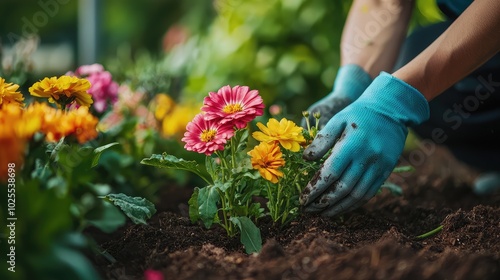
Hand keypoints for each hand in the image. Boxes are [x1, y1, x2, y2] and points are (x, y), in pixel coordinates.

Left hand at [300, 72, 429, 216]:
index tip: (302, 199)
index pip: (330, 173)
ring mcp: (379, 166)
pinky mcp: (386, 171)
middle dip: (323, 203)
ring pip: (357, 195)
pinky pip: (369, 193)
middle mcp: (367, 158)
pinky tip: (340, 208)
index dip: (315, 189)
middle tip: (307, 210)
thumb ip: (321, 140)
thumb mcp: (337, 120)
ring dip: (338, 208)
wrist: (391, 109)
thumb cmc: (358, 113)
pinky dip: (353, 204)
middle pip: (343, 188)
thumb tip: (305, 159)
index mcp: (352, 144)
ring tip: (321, 214)